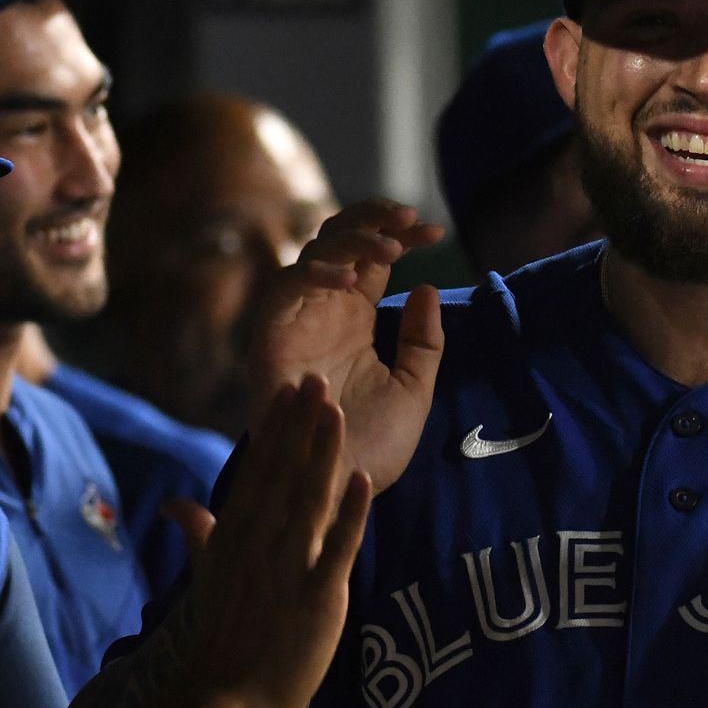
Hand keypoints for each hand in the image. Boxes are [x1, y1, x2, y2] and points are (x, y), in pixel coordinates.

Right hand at [178, 377, 370, 707]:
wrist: (222, 700)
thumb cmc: (221, 637)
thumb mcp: (207, 578)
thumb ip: (200, 534)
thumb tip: (175, 504)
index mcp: (236, 536)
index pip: (258, 471)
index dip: (275, 428)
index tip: (289, 387)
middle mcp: (259, 544)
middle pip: (284, 474)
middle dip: (301, 426)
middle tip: (317, 377)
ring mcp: (288, 568)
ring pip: (308, 500)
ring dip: (323, 453)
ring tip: (336, 410)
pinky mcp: (317, 596)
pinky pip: (336, 548)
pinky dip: (349, 513)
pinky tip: (362, 478)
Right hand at [250, 199, 445, 492]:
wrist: (338, 490)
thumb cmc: (373, 447)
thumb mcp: (414, 388)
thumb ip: (425, 341)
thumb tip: (426, 288)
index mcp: (355, 318)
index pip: (372, 256)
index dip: (400, 234)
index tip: (436, 233)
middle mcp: (323, 311)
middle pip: (339, 238)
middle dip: (374, 218)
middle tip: (411, 219)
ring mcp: (296, 320)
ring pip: (314, 251)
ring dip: (353, 240)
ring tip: (393, 248)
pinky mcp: (270, 337)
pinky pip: (286, 287)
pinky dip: (316, 273)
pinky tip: (352, 279)